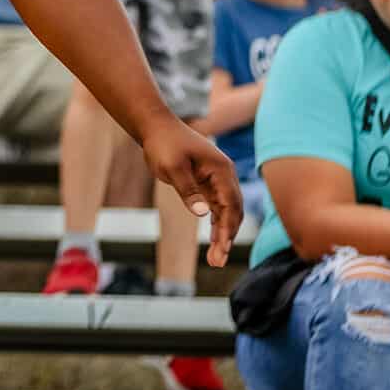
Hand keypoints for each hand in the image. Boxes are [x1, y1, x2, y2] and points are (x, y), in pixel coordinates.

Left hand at [141, 113, 243, 266]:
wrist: (155, 128)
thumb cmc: (164, 144)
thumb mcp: (173, 167)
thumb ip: (188, 190)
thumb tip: (204, 214)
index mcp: (221, 169)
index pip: (231, 203)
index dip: (228, 226)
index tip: (223, 247)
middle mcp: (223, 175)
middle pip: (233, 210)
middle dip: (227, 236)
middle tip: (218, 261)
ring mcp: (216, 180)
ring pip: (226, 212)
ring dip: (222, 234)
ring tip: (216, 260)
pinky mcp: (206, 184)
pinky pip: (217, 208)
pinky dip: (216, 225)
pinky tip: (215, 243)